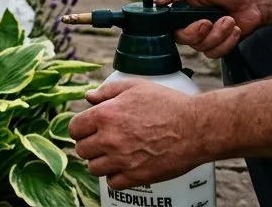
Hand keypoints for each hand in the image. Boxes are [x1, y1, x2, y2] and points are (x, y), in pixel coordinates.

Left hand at [70, 81, 209, 188]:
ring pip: (94, 168)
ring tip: (114, 155)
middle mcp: (109, 139)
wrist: (197, 128)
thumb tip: (89, 97)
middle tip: (102, 142)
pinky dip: (116, 177)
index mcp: (105, 115)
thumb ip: (107, 91)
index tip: (89, 130)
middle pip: (82, 150)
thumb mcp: (134, 87)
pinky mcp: (137, 176)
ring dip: (101, 162)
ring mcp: (122, 160)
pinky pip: (112, 183)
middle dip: (90, 145)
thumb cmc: (168, 104)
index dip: (81, 129)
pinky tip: (125, 167)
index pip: (74, 129)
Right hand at [156, 0, 264, 57]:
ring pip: (200, 47)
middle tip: (208, 21)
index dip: (170, 26)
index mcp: (178, 6)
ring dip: (218, 34)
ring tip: (229, 19)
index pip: (163, 22)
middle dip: (197, 32)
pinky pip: (214, 53)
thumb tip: (157, 1)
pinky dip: (227, 42)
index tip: (183, 19)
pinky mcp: (217, 44)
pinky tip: (234, 28)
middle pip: (180, 38)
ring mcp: (202, 35)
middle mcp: (187, 22)